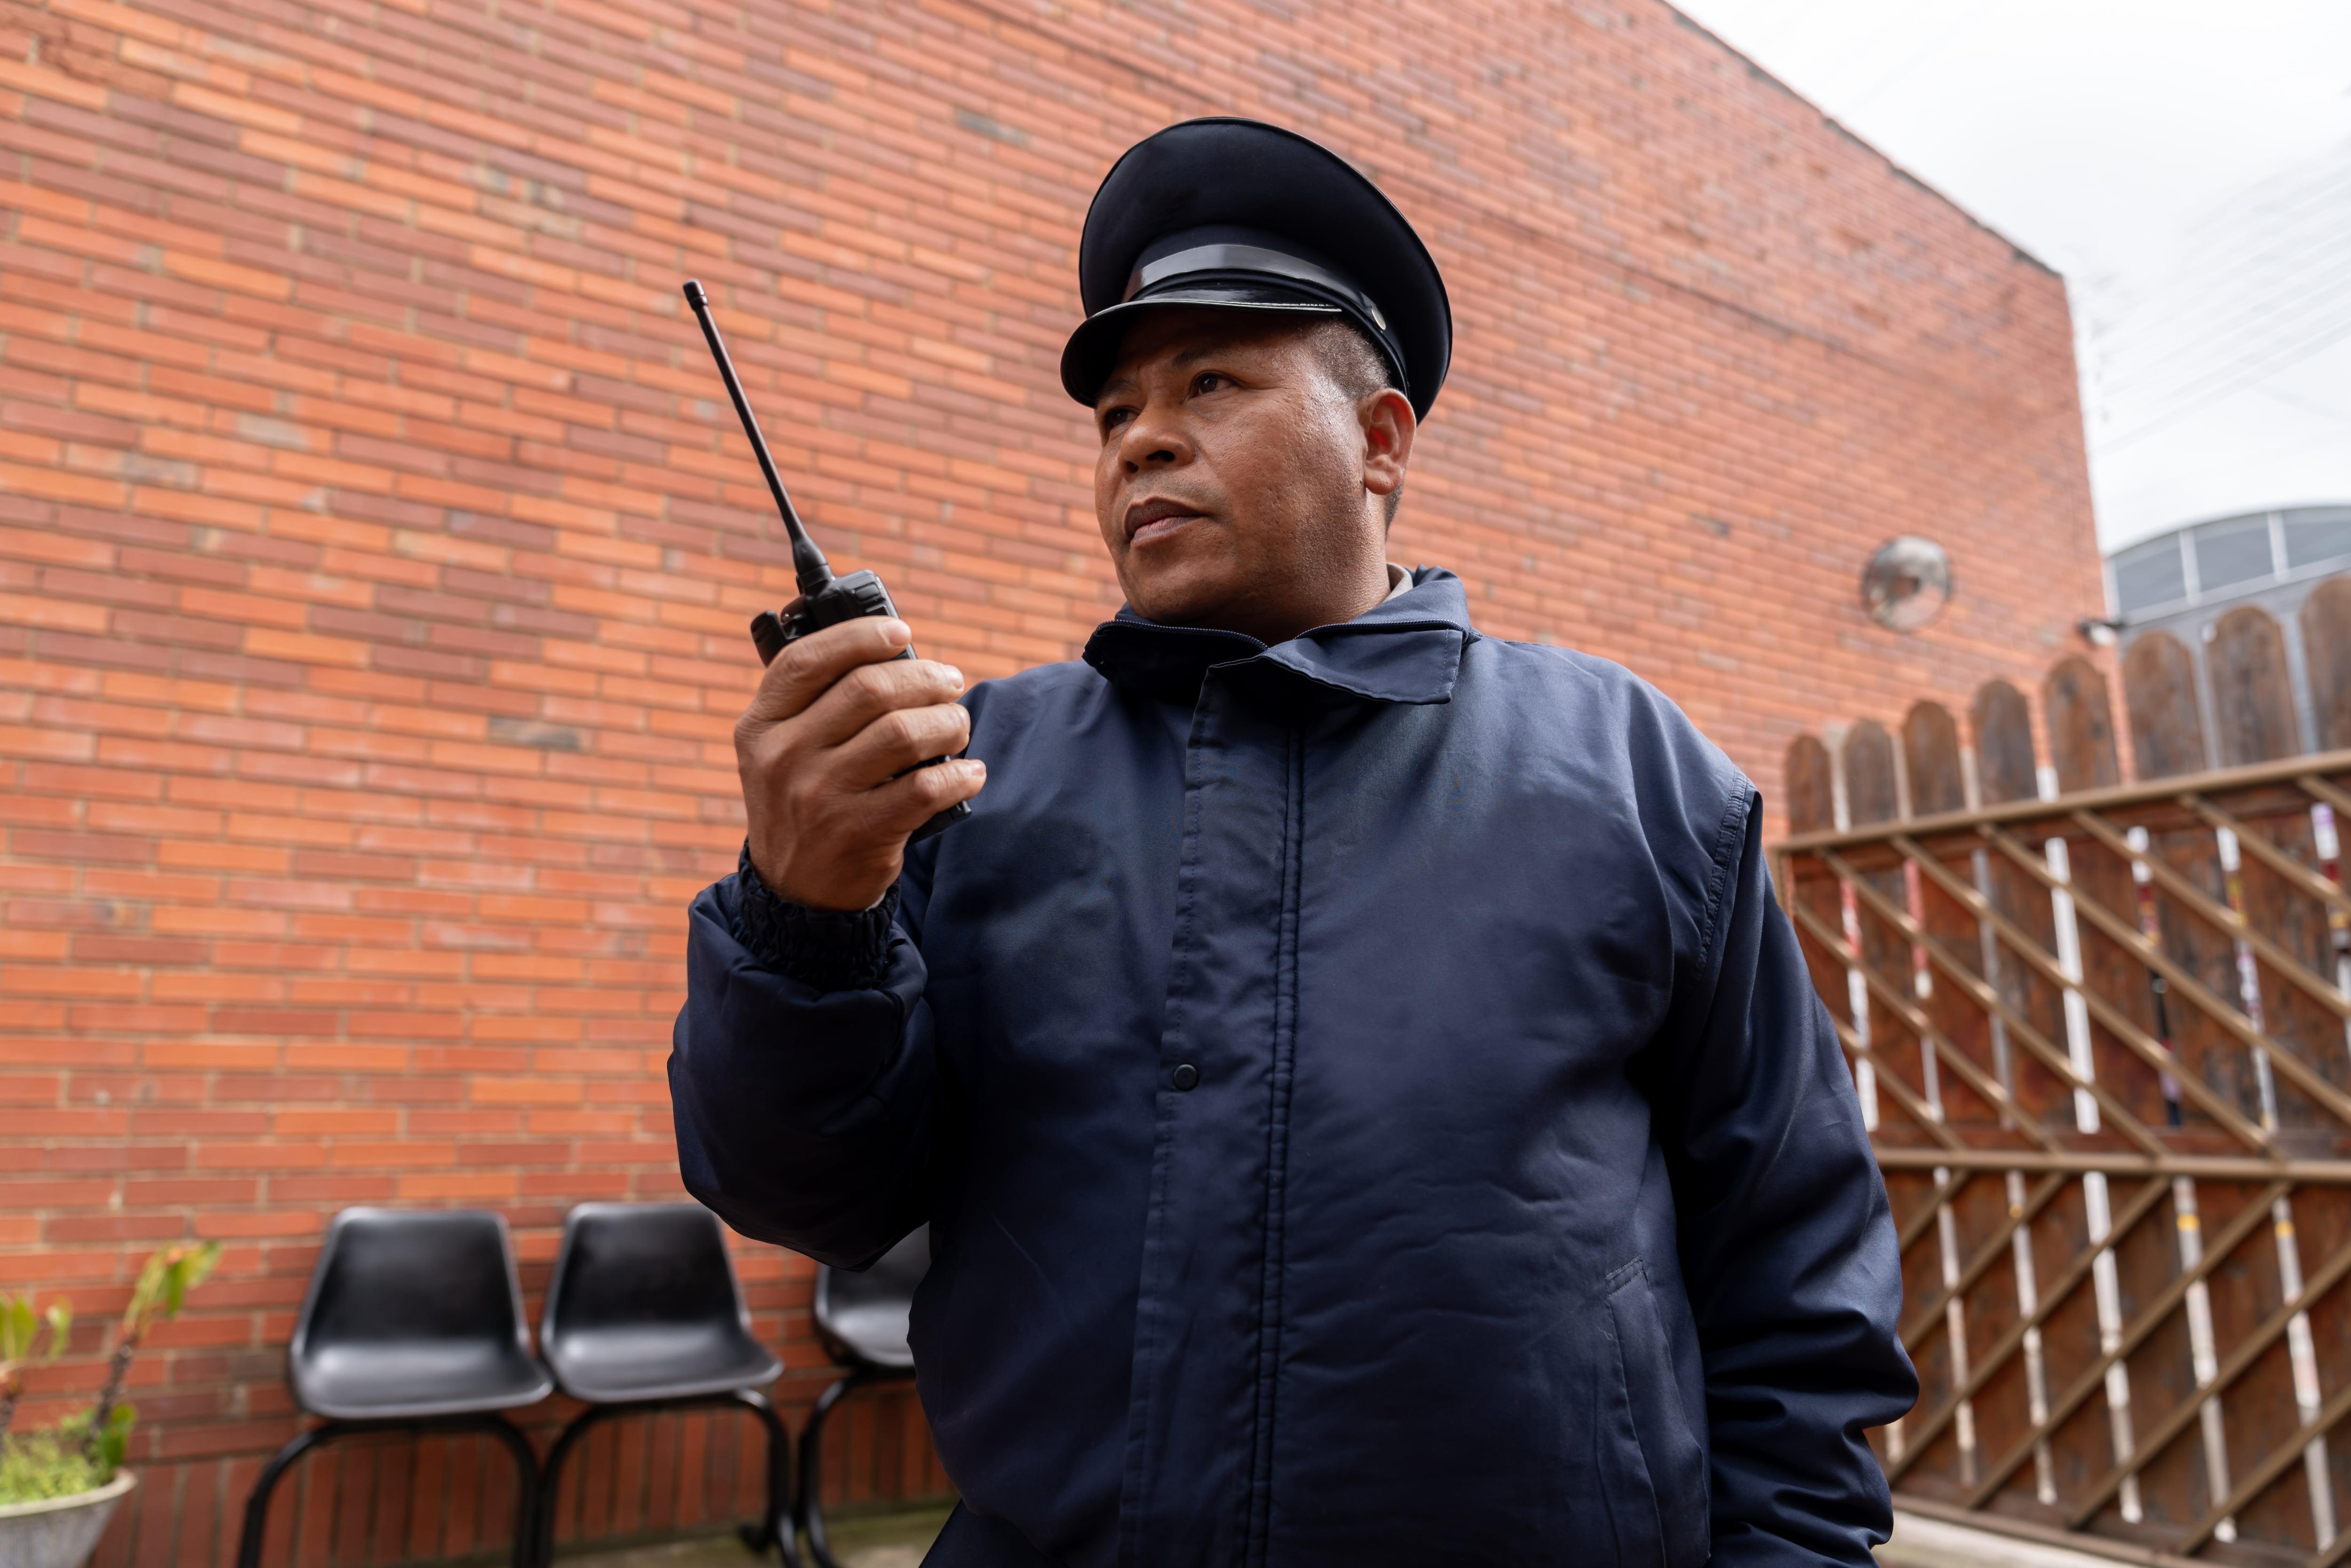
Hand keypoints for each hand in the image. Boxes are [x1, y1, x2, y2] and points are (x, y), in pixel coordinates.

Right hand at [735, 618, 985, 910]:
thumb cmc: (805, 801)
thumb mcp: (782, 750)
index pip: (807, 660)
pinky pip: (926, 788)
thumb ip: (817, 704)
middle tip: (950, 684)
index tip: (900, 633)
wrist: (796, 890)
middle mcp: (784, 756)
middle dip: (924, 680)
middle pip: (869, 689)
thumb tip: (895, 654)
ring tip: (958, 727)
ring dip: (949, 724)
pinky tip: (968, 772)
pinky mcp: (858, 832)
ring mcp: (819, 796)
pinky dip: (960, 775)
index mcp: (761, 725)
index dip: (860, 636)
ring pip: (904, 733)